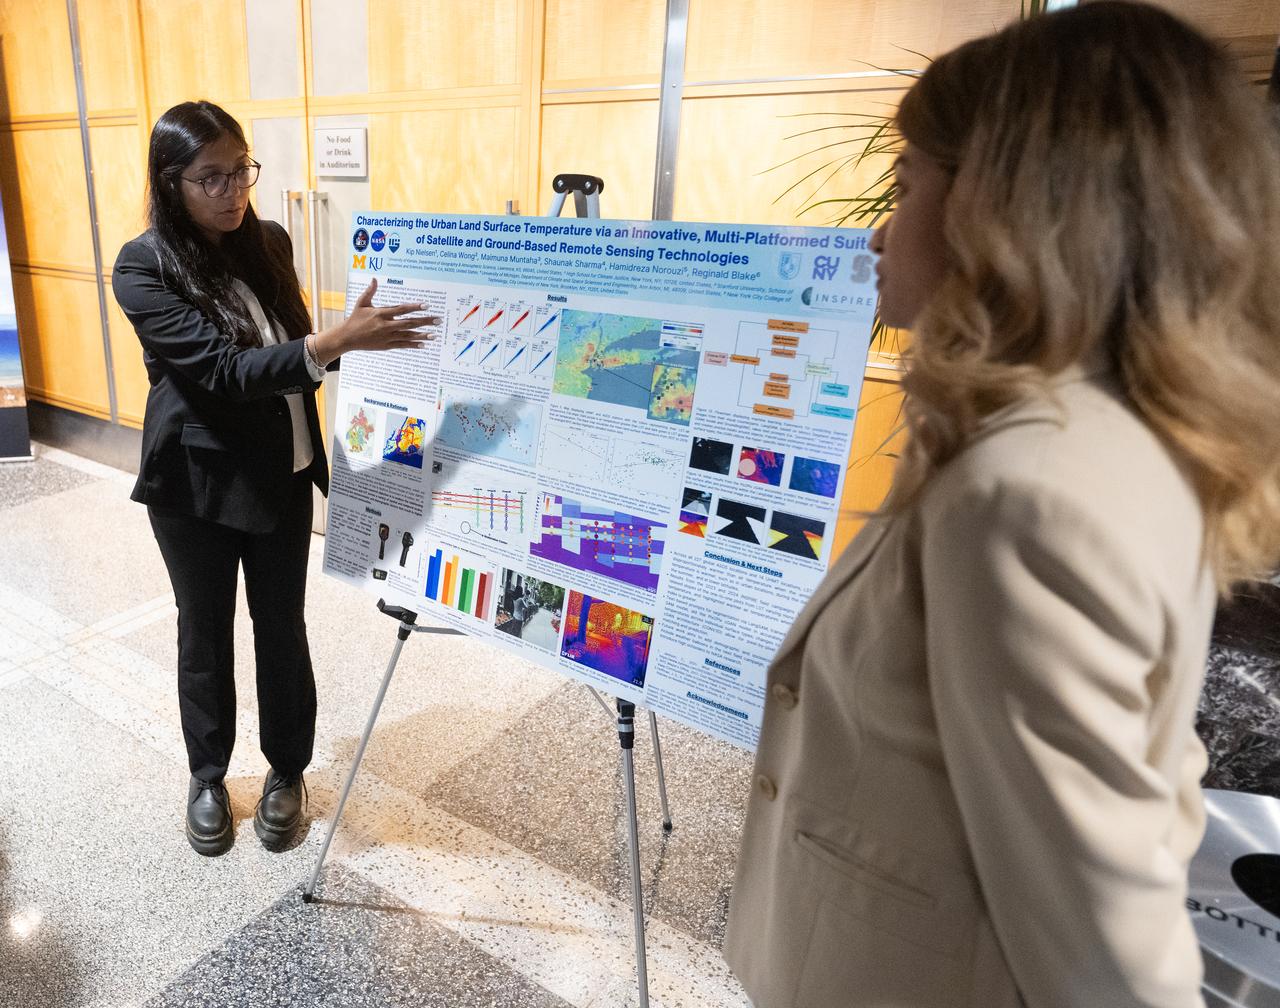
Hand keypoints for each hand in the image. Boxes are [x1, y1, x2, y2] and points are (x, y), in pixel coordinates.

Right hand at [310, 278, 441, 364]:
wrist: (347, 338)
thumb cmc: (354, 318)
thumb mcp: (361, 303)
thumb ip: (370, 291)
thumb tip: (374, 279)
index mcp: (380, 313)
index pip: (401, 309)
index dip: (414, 307)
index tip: (426, 305)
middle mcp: (385, 325)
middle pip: (409, 323)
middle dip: (424, 321)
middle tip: (438, 320)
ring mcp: (387, 337)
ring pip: (408, 336)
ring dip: (422, 335)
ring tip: (435, 335)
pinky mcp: (386, 345)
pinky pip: (402, 345)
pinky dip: (413, 345)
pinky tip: (423, 344)